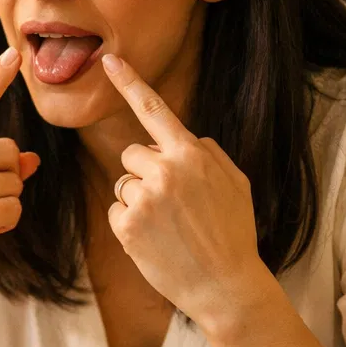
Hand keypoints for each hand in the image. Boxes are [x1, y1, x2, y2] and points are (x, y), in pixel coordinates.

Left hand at [100, 54, 270, 330]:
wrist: (226, 286)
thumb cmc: (233, 233)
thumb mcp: (236, 183)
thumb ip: (208, 154)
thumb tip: (185, 139)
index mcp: (192, 154)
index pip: (155, 110)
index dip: (130, 82)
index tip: (109, 60)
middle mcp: (165, 170)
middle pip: (133, 154)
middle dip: (146, 173)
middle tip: (173, 204)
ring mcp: (144, 198)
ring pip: (124, 183)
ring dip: (138, 200)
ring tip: (168, 225)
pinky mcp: (126, 225)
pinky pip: (116, 211)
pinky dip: (130, 225)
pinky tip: (155, 240)